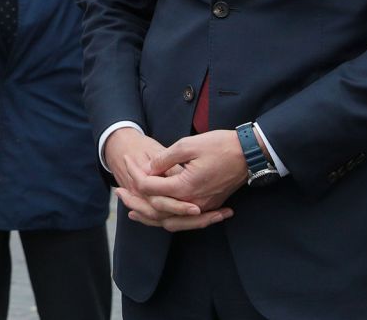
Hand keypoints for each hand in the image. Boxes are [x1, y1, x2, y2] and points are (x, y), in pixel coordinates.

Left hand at [123, 130, 247, 230]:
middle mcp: (192, 203)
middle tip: (118, 193)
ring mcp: (202, 208)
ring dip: (149, 216)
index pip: (150, 188)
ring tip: (132, 210)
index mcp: (184, 186)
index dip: (135, 175)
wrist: (248, 154)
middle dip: (134, 201)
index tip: (127, 162)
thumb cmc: (219, 146)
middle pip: (155, 210)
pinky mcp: (209, 207)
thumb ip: (164, 159)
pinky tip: (159, 214)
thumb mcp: (187, 145)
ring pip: (169, 221)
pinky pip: (184, 221)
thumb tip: (148, 168)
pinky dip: (168, 219)